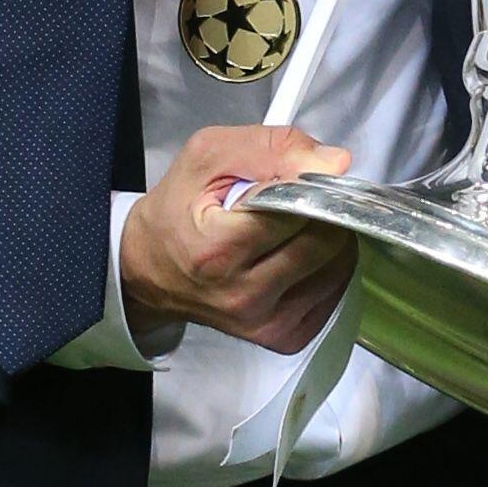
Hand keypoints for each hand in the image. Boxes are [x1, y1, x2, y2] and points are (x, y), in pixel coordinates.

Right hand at [120, 125, 355, 353]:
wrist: (148, 270)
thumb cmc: (176, 210)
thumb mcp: (207, 156)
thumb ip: (271, 149)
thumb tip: (335, 162)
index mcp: (218, 250)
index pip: (298, 210)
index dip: (308, 182)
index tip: (303, 173)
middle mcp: (245, 295)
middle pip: (326, 240)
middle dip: (321, 208)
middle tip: (298, 199)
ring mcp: (266, 323)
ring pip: (339, 266)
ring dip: (328, 236)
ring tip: (294, 226)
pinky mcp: (284, 337)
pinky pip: (334, 292)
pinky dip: (326, 266)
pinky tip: (297, 253)